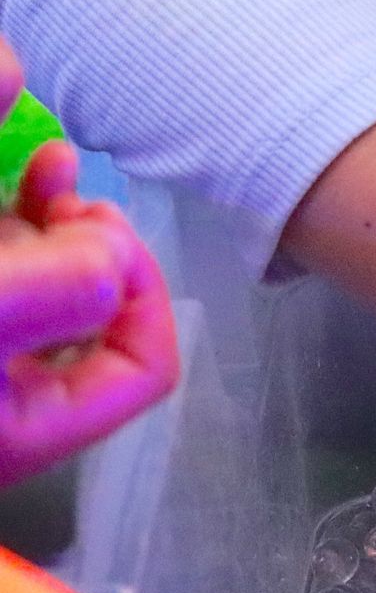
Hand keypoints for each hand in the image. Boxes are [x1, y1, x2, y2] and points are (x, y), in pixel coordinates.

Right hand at [0, 141, 178, 487]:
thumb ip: (51, 291)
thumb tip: (110, 255)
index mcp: (24, 427)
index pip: (142, 372)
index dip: (145, 294)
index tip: (103, 234)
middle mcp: (1, 399)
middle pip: (91, 317)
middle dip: (96, 243)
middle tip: (76, 200)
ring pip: (36, 278)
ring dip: (53, 215)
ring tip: (51, 164)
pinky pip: (0, 262)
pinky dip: (15, 212)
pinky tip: (32, 165)